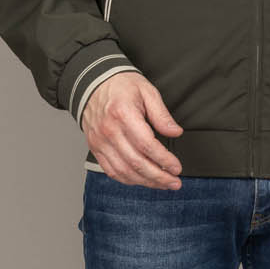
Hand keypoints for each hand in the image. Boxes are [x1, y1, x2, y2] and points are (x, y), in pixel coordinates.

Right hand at [81, 71, 183, 187]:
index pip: (147, 145)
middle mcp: (109, 131)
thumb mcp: (147, 91)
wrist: (92, 84)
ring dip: (146, 182)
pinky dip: (129, 180)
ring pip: (124, 171)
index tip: (177, 168)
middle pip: (136, 163)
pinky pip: (112, 171)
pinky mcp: (95, 148)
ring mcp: (100, 142)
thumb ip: (161, 114)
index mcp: (123, 114)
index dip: (164, 160)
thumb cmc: (121, 86)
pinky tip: (143, 180)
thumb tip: (175, 132)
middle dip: (159, 177)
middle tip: (175, 183)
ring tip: (163, 184)